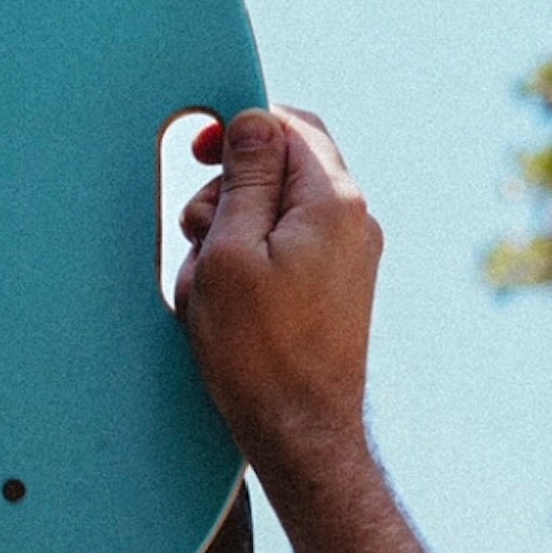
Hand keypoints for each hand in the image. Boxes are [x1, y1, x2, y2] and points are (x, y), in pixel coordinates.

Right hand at [175, 107, 382, 491]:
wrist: (300, 432)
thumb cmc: (258, 349)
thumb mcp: (230, 250)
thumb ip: (245, 176)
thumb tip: (253, 120)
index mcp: (333, 202)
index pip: (289, 126)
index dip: (238, 130)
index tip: (198, 154)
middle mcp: (354, 221)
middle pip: (282, 164)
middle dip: (228, 188)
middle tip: (198, 233)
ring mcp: (350, 254)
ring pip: (277, 206)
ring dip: (232, 228)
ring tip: (210, 280)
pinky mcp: (336, 283)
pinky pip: (285, 243)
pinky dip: (249, 256)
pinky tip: (227, 298)